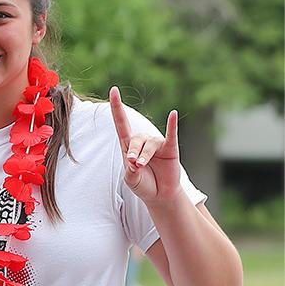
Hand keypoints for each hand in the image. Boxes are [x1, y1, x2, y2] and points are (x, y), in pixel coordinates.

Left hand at [109, 87, 183, 204]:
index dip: (117, 107)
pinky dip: (172, 125)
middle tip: (134, 165)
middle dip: (132, 153)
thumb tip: (134, 161)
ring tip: (140, 166)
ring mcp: (157, 144)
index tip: (113, 90)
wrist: (160, 195)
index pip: (121, 123)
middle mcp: (142, 141)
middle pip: (134, 140)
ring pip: (148, 145)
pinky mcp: (171, 149)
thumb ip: (130, 171)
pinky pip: (171, 135)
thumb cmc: (143, 184)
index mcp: (128, 145)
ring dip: (144, 156)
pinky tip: (173, 114)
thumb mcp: (131, 179)